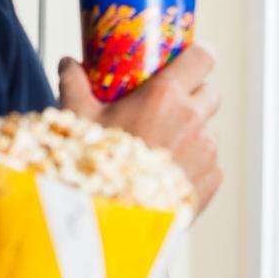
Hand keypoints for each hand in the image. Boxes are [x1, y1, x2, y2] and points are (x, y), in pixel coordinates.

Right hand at [57, 43, 222, 211]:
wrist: (106, 221)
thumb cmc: (91, 164)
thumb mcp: (77, 118)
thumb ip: (74, 84)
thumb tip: (68, 63)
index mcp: (165, 96)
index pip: (203, 57)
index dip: (198, 56)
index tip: (189, 60)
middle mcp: (192, 120)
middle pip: (210, 93)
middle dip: (194, 96)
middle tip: (167, 108)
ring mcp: (205, 152)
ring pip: (208, 131)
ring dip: (192, 134)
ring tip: (160, 149)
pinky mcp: (210, 181)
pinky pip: (210, 164)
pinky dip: (194, 165)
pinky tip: (167, 175)